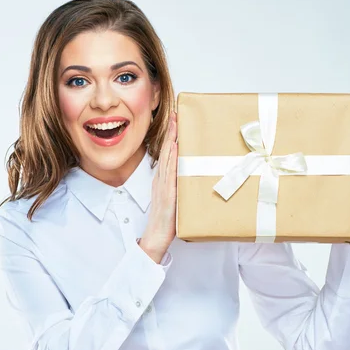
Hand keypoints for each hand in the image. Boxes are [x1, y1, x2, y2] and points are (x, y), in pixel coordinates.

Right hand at [140, 111, 177, 260]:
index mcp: (163, 180)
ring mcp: (164, 185)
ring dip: (172, 139)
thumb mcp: (175, 201)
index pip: (167, 153)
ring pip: (168, 157)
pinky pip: (171, 172)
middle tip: (176, 113)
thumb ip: (180, 189)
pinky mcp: (168, 194)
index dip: (171, 136)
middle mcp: (162, 179)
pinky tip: (176, 147)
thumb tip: (191, 180)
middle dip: (171, 131)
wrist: (157, 236)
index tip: (176, 121)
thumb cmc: (167, 222)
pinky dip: (173, 159)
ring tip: (176, 123)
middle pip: (167, 150)